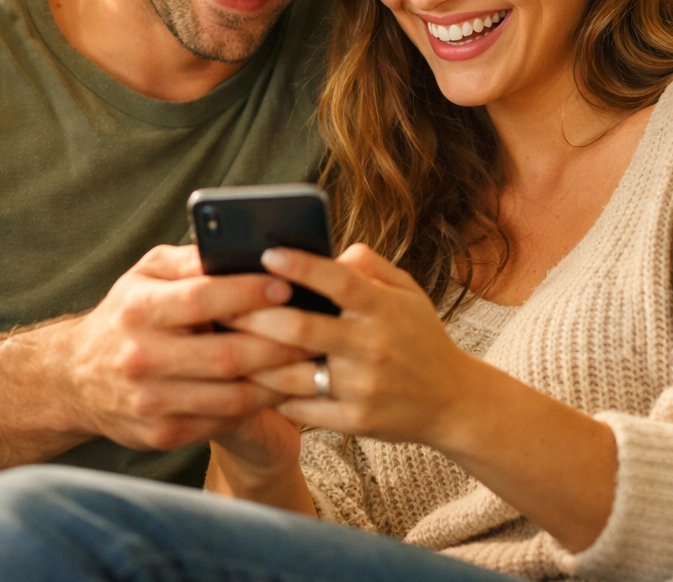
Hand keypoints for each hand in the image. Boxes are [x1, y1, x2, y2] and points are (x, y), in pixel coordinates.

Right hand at [61, 244, 307, 449]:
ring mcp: (150, 403)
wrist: (76, 378)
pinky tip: (280, 386)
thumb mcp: (146, 273)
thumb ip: (189, 259)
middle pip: (225, 355)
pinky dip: (257, 405)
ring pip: (231, 396)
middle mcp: (141, 358)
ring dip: (277, 380)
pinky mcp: (161, 435)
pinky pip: (223, 421)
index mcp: (138, 310)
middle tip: (315, 330)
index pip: (200, 299)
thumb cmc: (126, 312)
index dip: (247, 294)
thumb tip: (238, 244)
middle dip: (278, 343)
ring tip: (309, 361)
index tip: (286, 286)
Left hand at [230, 244, 468, 446]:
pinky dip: (272, 394)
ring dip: (252, 358)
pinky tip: (247, 380)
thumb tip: (329, 251)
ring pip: (293, 373)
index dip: (301, 266)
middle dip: (255, 315)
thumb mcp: (406, 291)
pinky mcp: (355, 421)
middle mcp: (372, 346)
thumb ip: (369, 265)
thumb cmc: (419, 336)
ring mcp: (363, 387)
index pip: (339, 280)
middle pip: (302, 329)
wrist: (453, 400)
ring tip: (221, 343)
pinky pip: (302, 408)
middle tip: (219, 301)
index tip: (266, 253)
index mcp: (384, 308)